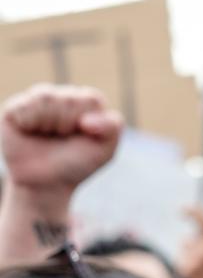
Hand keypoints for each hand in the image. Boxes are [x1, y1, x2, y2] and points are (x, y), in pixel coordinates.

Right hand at [1, 84, 123, 199]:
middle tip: (62, 138)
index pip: (91, 99)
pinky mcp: (14, 108)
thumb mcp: (104, 149)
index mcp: (87, 102)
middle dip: (67, 125)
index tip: (84, 137)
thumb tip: (86, 120)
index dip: (88, 123)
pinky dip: (28, 123)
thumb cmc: (77, 163)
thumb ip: (112, 128)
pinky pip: (23, 106)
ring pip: (45, 97)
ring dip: (48, 123)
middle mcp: (62, 95)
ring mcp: (36, 100)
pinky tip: (29, 131)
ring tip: (47, 134)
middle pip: (68, 99)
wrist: (46, 182)